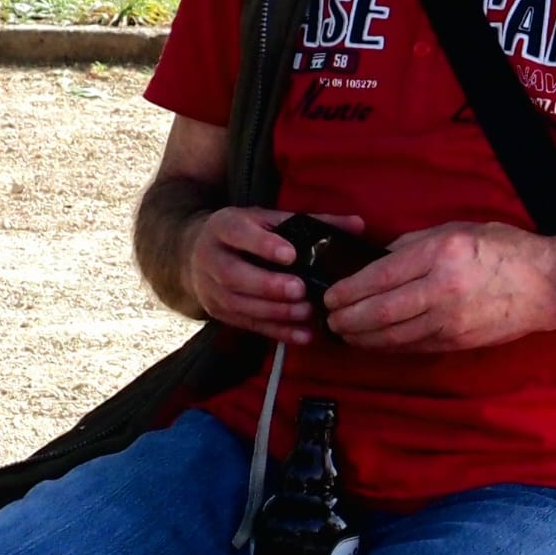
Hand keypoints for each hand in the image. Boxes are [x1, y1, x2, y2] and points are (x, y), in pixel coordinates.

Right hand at [184, 206, 367, 343]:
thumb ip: (314, 222)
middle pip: (234, 275)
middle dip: (268, 285)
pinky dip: (275, 332)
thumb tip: (358, 225)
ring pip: (237, 304)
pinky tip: (302, 335)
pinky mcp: (219, 313)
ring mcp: (211, 289)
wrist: (197, 252)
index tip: (290, 255)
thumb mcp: (270, 219)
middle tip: (300, 290)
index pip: (238, 233)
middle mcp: (211, 258)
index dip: (262, 245)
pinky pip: (247, 325)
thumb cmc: (246, 234)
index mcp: (224, 226)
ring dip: (273, 312)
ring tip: (305, 314)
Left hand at [322, 220, 555, 351]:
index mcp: (441, 254)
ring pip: (393, 336)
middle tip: (329, 319)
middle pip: (380, 312)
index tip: (331, 295)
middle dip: (347, 319)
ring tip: (346, 333)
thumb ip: (415, 244)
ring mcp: (451, 321)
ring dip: (363, 338)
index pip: (381, 277)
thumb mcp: (458, 229)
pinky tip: (376, 341)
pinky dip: (388, 345)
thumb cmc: (506, 249)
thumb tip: (378, 261)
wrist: (549, 284)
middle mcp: (442, 290)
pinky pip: (414, 346)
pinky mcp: (458, 342)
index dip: (349, 290)